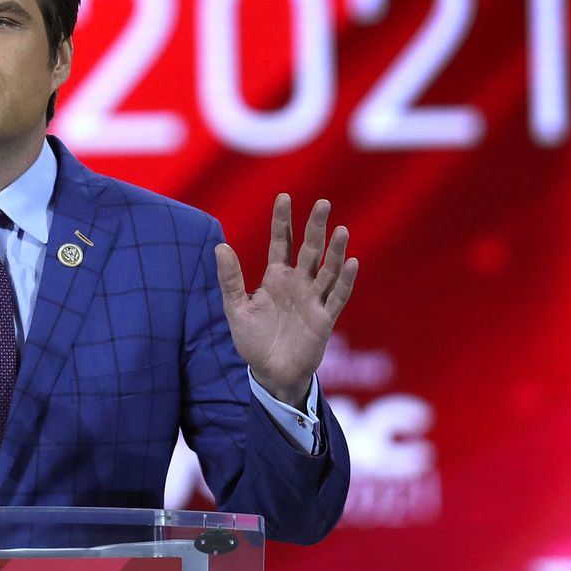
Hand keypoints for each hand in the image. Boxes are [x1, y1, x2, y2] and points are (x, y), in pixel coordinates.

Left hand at [214, 194, 357, 408]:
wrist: (270, 373)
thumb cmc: (253, 340)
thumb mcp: (235, 307)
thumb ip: (229, 279)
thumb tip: (219, 246)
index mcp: (275, 278)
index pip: (282, 242)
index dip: (282, 221)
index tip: (283, 197)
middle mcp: (298, 283)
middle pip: (310, 249)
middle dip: (315, 227)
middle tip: (323, 203)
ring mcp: (313, 299)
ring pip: (328, 269)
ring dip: (335, 250)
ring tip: (340, 229)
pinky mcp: (324, 318)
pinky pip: (337, 296)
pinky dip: (344, 281)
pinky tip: (351, 262)